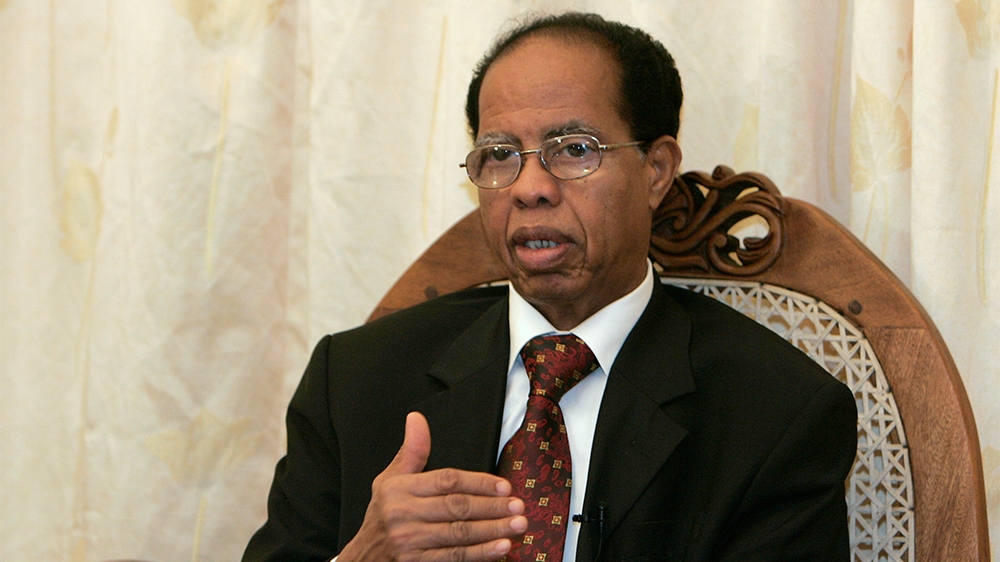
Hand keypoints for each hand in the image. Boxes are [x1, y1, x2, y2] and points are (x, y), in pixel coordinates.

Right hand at [338, 412, 526, 561]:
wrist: (364, 557)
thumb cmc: (381, 516)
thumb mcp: (389, 480)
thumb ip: (411, 452)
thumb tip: (417, 419)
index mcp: (400, 489)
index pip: (447, 481)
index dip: (478, 482)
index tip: (504, 486)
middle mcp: (404, 514)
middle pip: (457, 507)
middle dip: (491, 506)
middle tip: (517, 505)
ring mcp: (411, 542)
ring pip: (459, 533)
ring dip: (492, 530)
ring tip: (517, 525)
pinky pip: (454, 558)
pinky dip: (480, 554)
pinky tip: (501, 547)